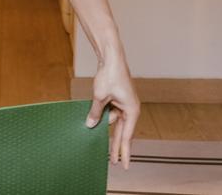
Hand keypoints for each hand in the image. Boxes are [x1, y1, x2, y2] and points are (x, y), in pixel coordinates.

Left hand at [85, 53, 139, 169]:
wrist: (111, 57)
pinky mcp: (119, 100)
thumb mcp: (99, 97)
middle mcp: (131, 109)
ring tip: (101, 127)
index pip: (126, 136)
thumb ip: (96, 113)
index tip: (123, 165)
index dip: (124, 151)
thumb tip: (90, 125)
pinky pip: (111, 113)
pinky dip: (104, 116)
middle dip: (117, 147)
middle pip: (122, 133)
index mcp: (131, 111)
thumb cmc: (109, 75)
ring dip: (106, 127)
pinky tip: (95, 120)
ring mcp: (125, 104)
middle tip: (115, 163)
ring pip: (114, 122)